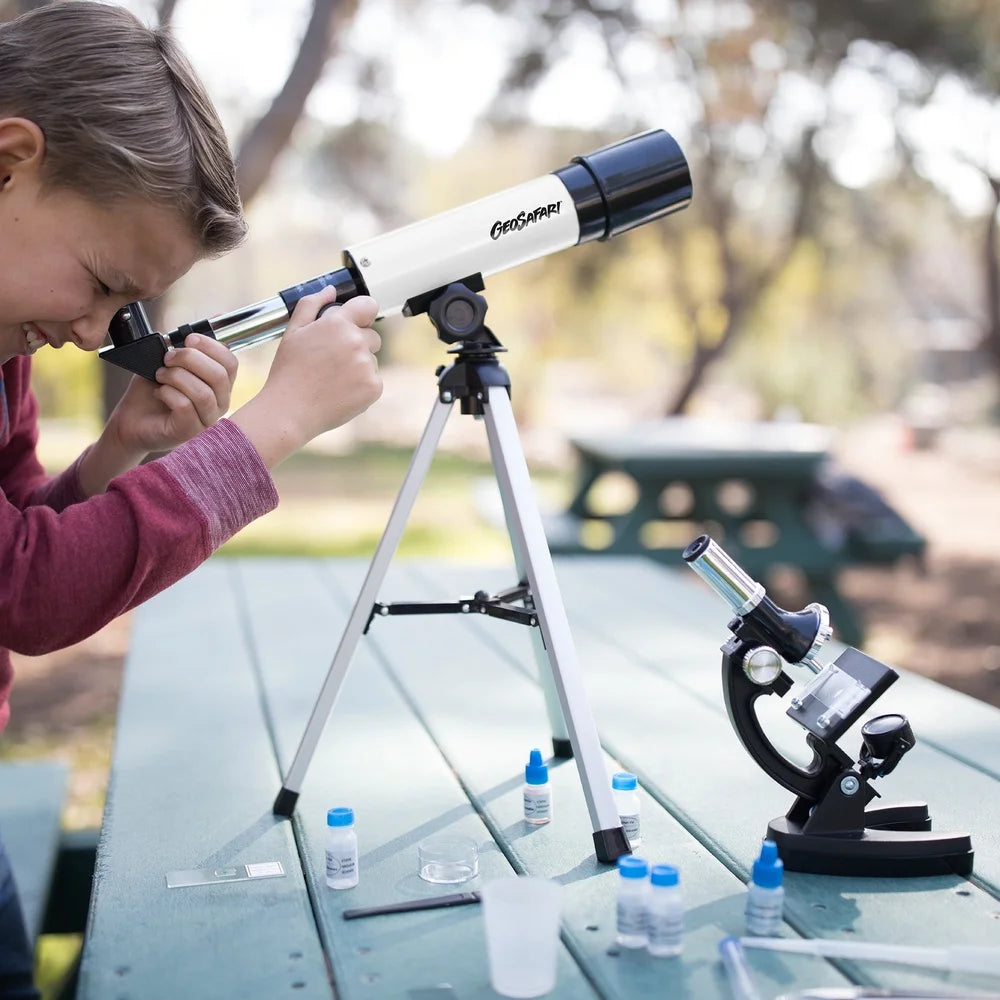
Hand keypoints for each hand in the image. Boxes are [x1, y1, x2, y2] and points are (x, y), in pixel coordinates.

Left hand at [106, 334, 238, 455]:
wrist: (131, 419)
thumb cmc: (152, 391)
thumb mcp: (169, 364)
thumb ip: (185, 348)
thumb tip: (199, 327)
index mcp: (219, 384)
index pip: (231, 363)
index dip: (212, 346)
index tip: (188, 338)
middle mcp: (219, 403)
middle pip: (220, 376)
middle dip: (190, 358)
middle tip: (167, 357)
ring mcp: (206, 419)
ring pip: (203, 393)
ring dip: (176, 377)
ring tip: (160, 375)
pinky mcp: (189, 430)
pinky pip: (185, 406)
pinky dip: (167, 393)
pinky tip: (158, 392)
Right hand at [231, 285, 381, 467]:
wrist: (290, 411)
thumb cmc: (288, 372)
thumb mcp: (293, 331)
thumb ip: (312, 304)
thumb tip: (331, 290)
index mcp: (338, 323)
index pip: (369, 305)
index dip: (362, 314)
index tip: (356, 323)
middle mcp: (356, 342)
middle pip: (372, 336)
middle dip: (357, 344)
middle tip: (332, 361)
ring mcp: (367, 365)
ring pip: (372, 360)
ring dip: (358, 366)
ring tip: (332, 378)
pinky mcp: (373, 387)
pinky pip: (374, 380)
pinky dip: (361, 386)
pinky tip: (340, 390)